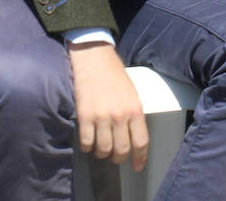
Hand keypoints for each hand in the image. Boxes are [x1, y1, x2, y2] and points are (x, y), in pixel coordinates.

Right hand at [68, 42, 148, 170]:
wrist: (95, 59)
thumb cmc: (115, 75)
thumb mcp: (132, 93)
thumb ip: (133, 114)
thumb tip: (132, 135)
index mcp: (135, 108)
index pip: (141, 141)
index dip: (140, 157)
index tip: (138, 166)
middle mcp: (120, 115)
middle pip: (121, 150)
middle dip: (119, 158)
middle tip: (116, 157)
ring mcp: (102, 117)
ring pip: (103, 150)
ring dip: (102, 153)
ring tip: (101, 146)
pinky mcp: (85, 117)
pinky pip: (86, 143)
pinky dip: (87, 147)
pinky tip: (89, 140)